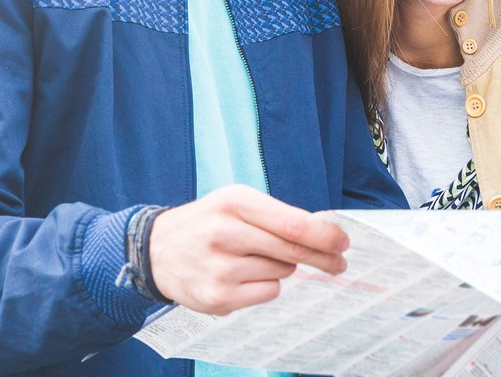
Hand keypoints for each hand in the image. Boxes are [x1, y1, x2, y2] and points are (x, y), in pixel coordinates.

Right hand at [147, 185, 348, 315]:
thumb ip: (274, 215)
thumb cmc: (207, 222)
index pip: (292, 223)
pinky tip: (244, 276)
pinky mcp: (218, 298)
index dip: (324, 234)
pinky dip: (266, 286)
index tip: (343, 241)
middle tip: (339, 262)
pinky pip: (268, 293)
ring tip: (254, 258)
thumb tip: (322, 235)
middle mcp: (226, 234)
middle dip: (323, 257)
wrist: (157, 251)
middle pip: (292, 251)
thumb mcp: (234, 202)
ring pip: (282, 273)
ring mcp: (221, 268)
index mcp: (234, 202)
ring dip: (281, 267)